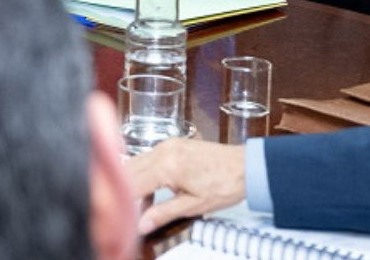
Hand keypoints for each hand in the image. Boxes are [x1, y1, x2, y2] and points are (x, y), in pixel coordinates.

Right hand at [128, 138, 248, 234]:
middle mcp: (164, 150)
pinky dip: (146, 175)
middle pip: (129, 170)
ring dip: (134, 184)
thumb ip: (163, 213)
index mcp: (167, 165)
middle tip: (128, 213)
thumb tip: (142, 225)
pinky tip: (154, 192)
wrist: (247, 166)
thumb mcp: (194, 205)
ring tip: (144, 207)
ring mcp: (168, 144)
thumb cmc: (226, 184)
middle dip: (125, 192)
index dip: (124, 202)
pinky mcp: (174, 144)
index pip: (132, 184)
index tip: (122, 217)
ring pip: (137, 163)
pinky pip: (149, 158)